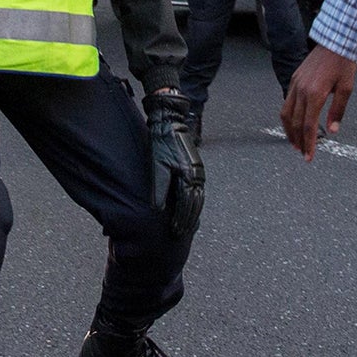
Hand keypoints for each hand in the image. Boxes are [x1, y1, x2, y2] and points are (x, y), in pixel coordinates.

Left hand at [144, 90, 204, 239]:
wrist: (170, 123)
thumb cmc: (161, 144)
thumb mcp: (157, 166)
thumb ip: (159, 188)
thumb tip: (157, 209)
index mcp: (188, 176)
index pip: (186, 205)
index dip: (180, 220)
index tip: (175, 231)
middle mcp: (197, 176)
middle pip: (195, 205)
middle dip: (188, 221)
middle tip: (180, 234)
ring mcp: (199, 173)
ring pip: (199, 200)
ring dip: (193, 215)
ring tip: (186, 227)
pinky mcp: (197, 169)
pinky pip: (198, 192)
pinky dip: (195, 204)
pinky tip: (190, 211)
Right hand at [280, 44, 356, 158]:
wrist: (335, 41)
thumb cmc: (343, 64)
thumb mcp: (346, 89)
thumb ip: (338, 111)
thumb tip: (332, 130)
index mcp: (315, 94)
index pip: (309, 126)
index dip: (309, 143)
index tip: (309, 156)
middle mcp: (302, 90)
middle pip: (296, 123)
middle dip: (298, 140)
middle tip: (303, 152)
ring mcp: (295, 84)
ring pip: (286, 113)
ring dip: (289, 130)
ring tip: (295, 141)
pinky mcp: (294, 79)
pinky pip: (286, 102)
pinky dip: (288, 116)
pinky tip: (294, 122)